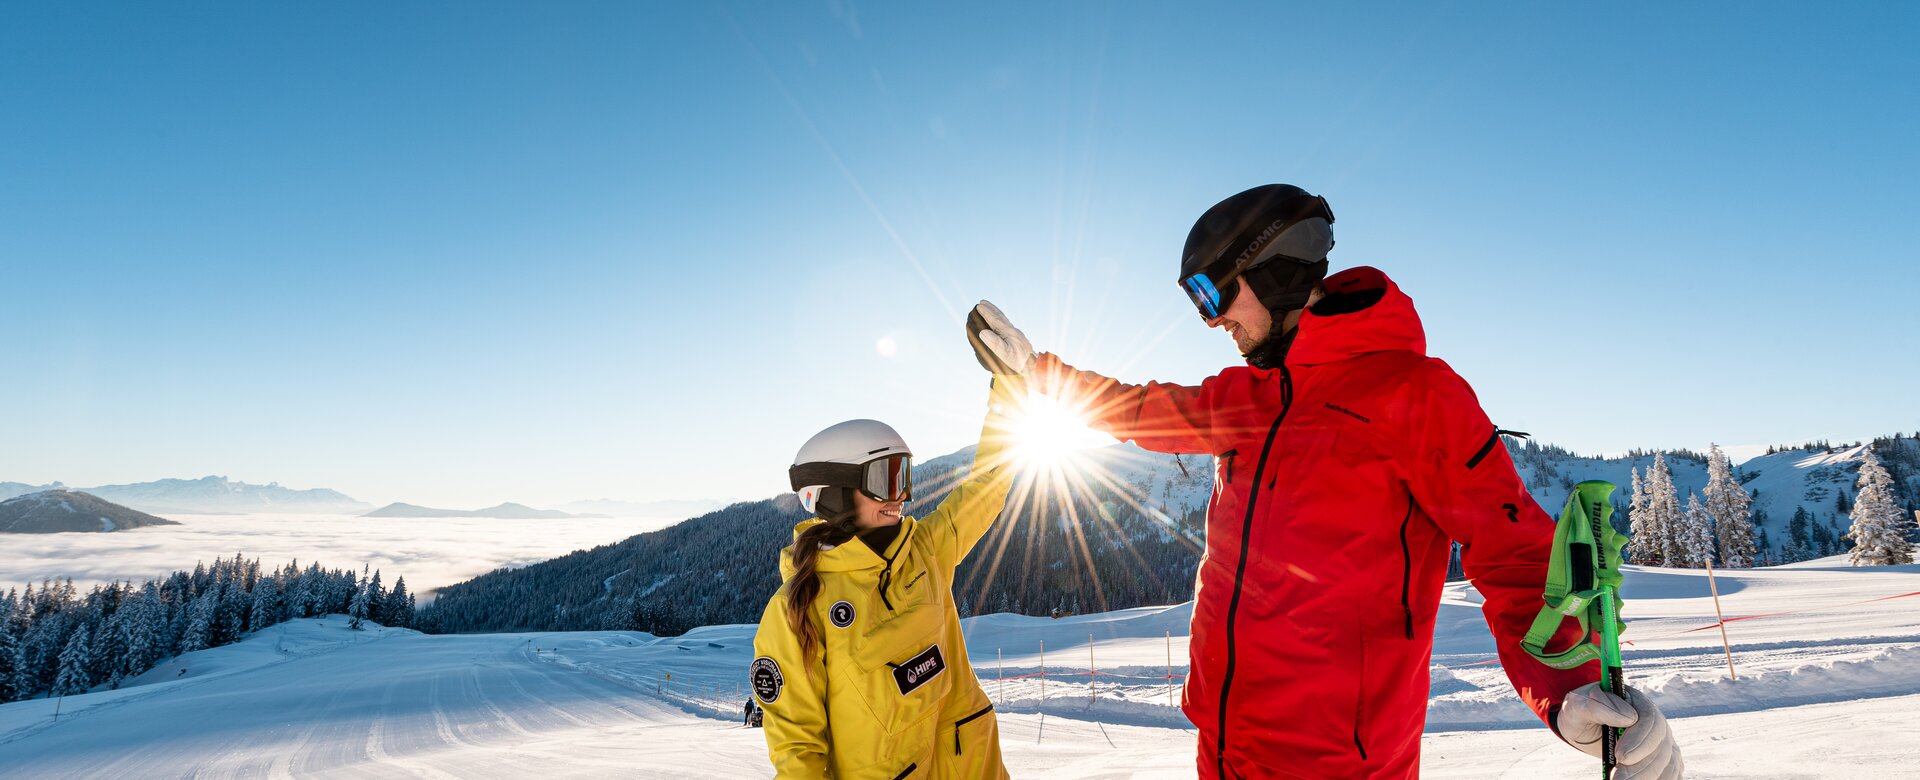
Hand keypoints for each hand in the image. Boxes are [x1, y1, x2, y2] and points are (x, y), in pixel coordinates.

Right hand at [967, 300, 1032, 375]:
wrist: (1033, 367)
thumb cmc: (1018, 362)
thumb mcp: (1005, 354)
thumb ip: (994, 343)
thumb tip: (982, 332)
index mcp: (1009, 333)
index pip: (996, 320)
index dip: (987, 313)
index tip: (979, 306)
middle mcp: (1013, 331)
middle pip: (1001, 317)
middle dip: (991, 309)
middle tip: (982, 302)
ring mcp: (1015, 334)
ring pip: (1004, 320)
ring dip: (995, 313)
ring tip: (989, 308)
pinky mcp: (1016, 339)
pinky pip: (1005, 326)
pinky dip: (1000, 321)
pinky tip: (998, 324)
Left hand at [1557, 683, 1681, 778]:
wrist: (1584, 726)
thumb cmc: (1580, 713)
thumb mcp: (1578, 705)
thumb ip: (1596, 706)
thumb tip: (1628, 717)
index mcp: (1636, 701)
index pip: (1649, 718)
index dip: (1638, 739)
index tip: (1621, 756)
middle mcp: (1654, 720)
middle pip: (1660, 744)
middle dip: (1640, 765)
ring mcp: (1661, 739)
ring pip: (1666, 759)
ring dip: (1648, 776)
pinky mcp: (1663, 755)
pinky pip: (1671, 769)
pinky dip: (1663, 778)